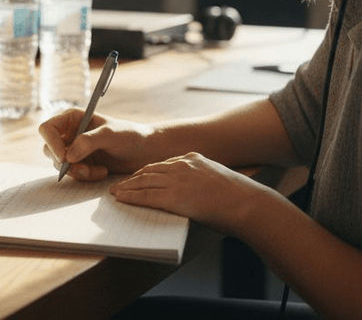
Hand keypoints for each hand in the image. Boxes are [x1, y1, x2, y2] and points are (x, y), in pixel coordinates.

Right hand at [38, 109, 155, 180]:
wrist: (144, 151)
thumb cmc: (130, 136)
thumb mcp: (110, 135)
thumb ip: (89, 141)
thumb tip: (68, 156)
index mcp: (73, 117)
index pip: (47, 129)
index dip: (51, 144)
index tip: (64, 158)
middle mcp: (69, 132)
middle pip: (49, 149)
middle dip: (65, 163)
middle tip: (84, 169)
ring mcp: (73, 148)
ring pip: (59, 165)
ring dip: (77, 172)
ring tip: (98, 171)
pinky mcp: (80, 163)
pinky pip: (72, 174)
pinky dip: (85, 176)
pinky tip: (102, 172)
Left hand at [109, 152, 270, 232]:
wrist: (246, 204)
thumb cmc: (237, 197)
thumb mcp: (216, 178)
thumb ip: (200, 179)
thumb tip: (191, 191)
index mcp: (192, 158)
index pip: (162, 164)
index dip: (146, 171)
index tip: (136, 176)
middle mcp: (182, 165)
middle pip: (149, 170)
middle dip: (132, 178)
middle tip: (119, 184)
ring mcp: (177, 180)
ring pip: (144, 181)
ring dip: (127, 187)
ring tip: (115, 192)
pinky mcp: (174, 197)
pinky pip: (146, 196)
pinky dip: (131, 197)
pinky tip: (121, 199)